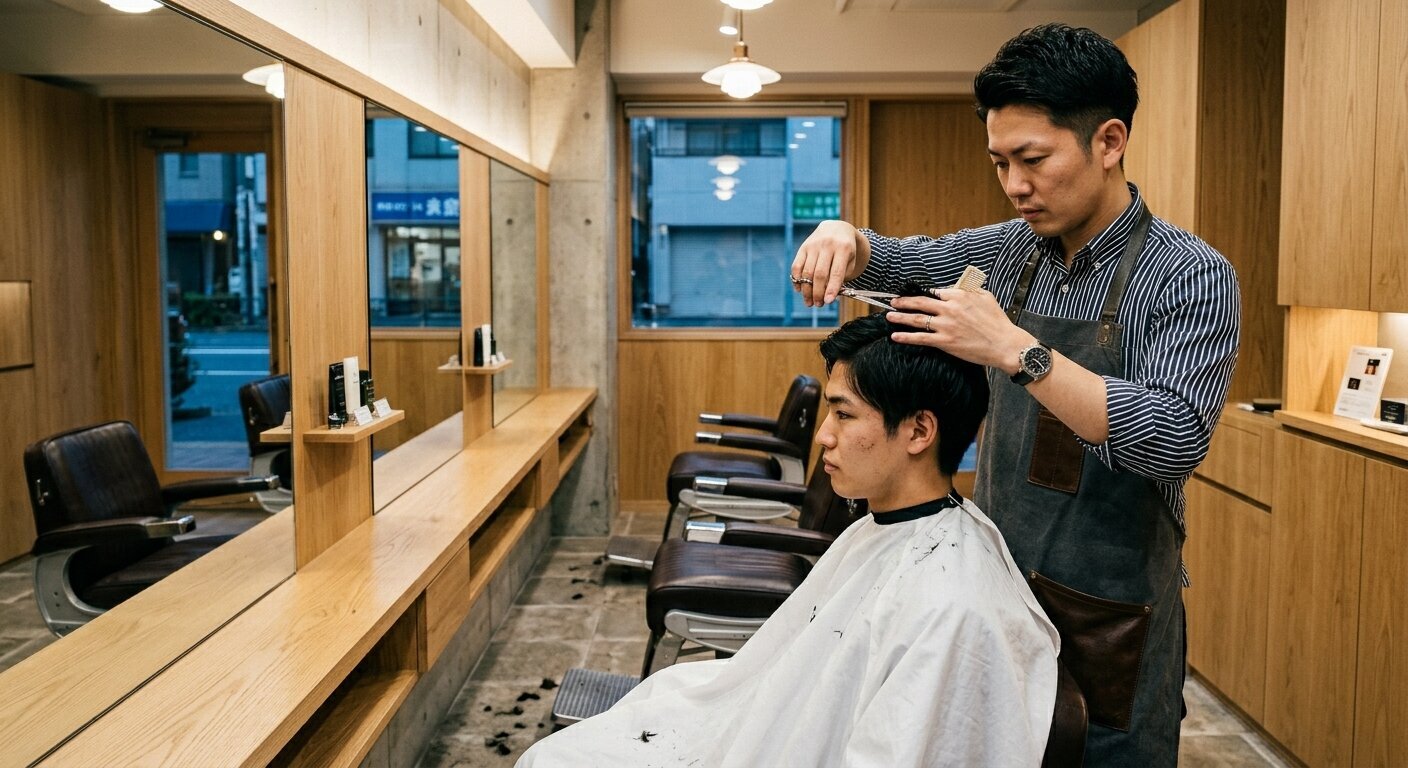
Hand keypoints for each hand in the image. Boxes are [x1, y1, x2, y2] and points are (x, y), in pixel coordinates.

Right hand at [792, 220, 860, 306]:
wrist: (837, 229)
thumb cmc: (845, 251)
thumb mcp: (850, 261)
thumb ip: (841, 278)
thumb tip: (828, 297)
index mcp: (844, 248)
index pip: (836, 272)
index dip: (832, 288)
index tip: (828, 302)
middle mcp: (828, 245)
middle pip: (819, 274)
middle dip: (818, 292)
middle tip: (818, 304)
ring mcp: (814, 245)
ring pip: (807, 272)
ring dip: (807, 290)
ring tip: (809, 302)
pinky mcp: (803, 247)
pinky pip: (797, 266)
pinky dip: (796, 280)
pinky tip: (799, 290)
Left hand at [886, 288, 1035, 372]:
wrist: (1004, 344)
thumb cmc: (998, 321)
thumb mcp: (986, 297)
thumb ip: (970, 290)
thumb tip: (958, 287)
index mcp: (960, 295)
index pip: (935, 292)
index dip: (924, 294)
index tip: (914, 296)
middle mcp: (950, 308)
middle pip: (921, 302)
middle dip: (904, 302)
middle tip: (893, 302)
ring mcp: (946, 325)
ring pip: (917, 319)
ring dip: (900, 317)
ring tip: (889, 316)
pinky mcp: (945, 341)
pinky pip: (921, 338)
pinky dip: (906, 337)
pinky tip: (895, 336)